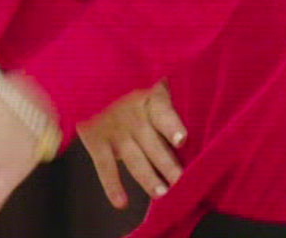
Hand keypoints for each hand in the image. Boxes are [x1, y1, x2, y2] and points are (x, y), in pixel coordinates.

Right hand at [76, 82, 186, 208]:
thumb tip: (194, 138)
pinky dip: (112, 186)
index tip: (182, 141)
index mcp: (151, 99)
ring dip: (148, 178)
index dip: (172, 127)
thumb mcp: (152, 87)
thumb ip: (170, 107)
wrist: (91, 83)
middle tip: (182, 183)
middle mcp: (133, 115)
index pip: (163, 113)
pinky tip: (121, 203)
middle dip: (168, 165)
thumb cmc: (133, 90)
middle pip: (154, 144)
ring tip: (162, 194)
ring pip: (134, 159)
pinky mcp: (96, 140)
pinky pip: (105, 166)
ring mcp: (114, 129)